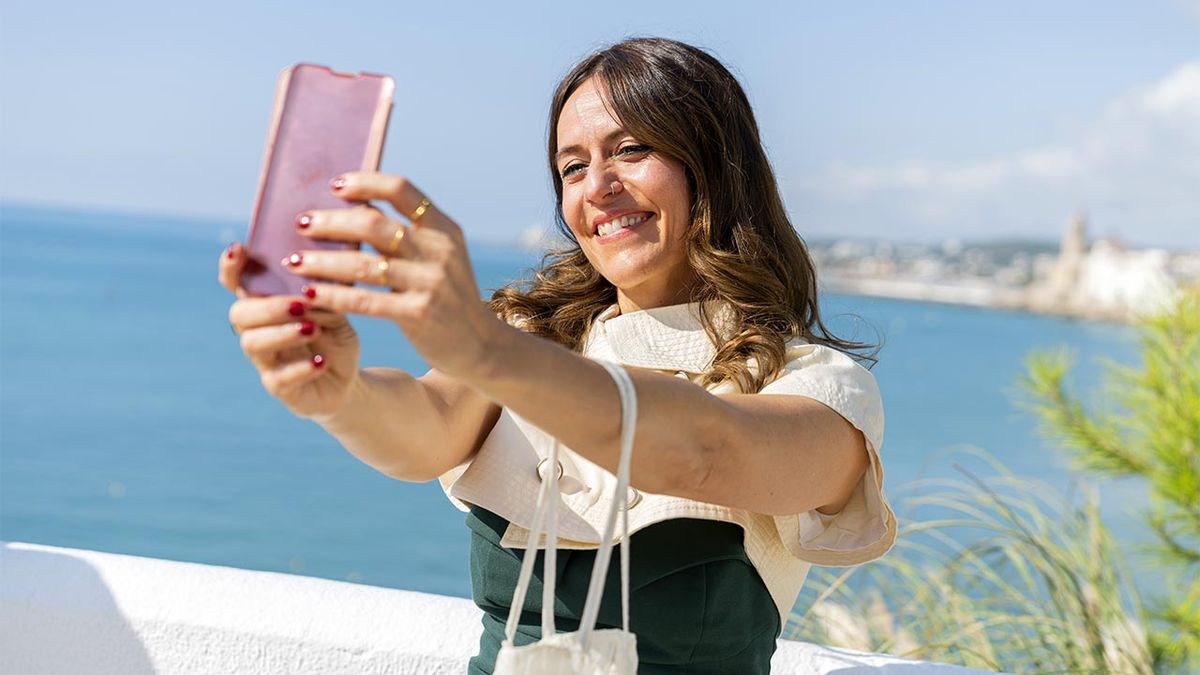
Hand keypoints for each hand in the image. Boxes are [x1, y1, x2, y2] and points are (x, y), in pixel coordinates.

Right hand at [219, 242, 361, 418]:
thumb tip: (314, 282)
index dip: (231, 267)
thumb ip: (322, 295)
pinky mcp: (278, 386)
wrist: (347, 379)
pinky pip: (278, 378)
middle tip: (299, 304)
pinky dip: (301, 368)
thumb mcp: (335, 310)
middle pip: (240, 314)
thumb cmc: (334, 336)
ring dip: (282, 333)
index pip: (237, 284)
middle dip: (268, 306)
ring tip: (312, 329)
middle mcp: (258, 330)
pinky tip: (322, 362)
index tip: (238, 248)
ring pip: (252, 343)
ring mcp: (265, 359)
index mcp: (267, 304)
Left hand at [280, 171, 505, 380]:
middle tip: (301, 224)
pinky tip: (309, 293)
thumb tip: (354, 206)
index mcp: (444, 228)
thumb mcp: (438, 258)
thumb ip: (406, 235)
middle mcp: (439, 250)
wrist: (480, 345)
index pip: (401, 190)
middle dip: (330, 222)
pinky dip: (332, 294)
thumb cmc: (447, 297)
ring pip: (363, 263)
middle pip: (374, 223)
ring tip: (293, 262)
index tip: (335, 186)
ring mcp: (431, 282)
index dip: (365, 182)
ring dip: (321, 261)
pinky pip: (365, 300)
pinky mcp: (419, 314)